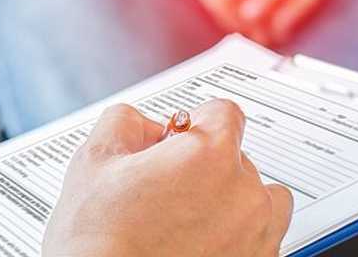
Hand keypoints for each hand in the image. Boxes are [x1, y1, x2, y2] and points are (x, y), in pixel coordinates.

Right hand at [43, 101, 293, 256]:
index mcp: (210, 154)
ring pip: (260, 200)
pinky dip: (239, 239)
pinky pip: (262, 240)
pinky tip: (203, 245)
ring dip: (234, 201)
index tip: (179, 141)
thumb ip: (124, 123)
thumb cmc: (101, 241)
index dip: (194, 124)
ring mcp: (257, 233)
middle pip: (238, 158)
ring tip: (194, 220)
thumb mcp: (94, 161)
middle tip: (167, 190)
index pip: (223, 113)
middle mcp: (244, 191)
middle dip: (206, 168)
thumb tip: (141, 125)